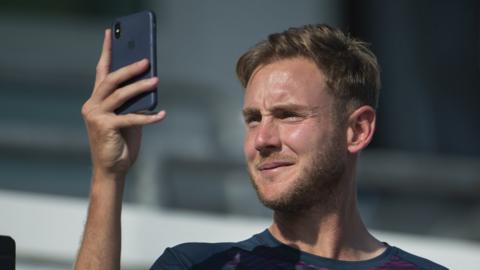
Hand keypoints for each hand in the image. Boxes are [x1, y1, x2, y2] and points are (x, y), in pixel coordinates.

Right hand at [81, 29, 165, 177]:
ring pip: (120, 95)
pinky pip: (130, 118)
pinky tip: (162, 114)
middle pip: (110, 80)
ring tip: (156, 80)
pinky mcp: (105, 127)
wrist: (112, 170)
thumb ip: (133, 102)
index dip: (106, 52)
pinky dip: (148, 116)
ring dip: (140, 87)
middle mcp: (92, 105)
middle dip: (129, 68)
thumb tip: (150, 84)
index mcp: (96, 100)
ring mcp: (96, 116)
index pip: (101, 71)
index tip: (110, 33)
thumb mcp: (128, 118)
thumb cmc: (121, 143)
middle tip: (146, 60)